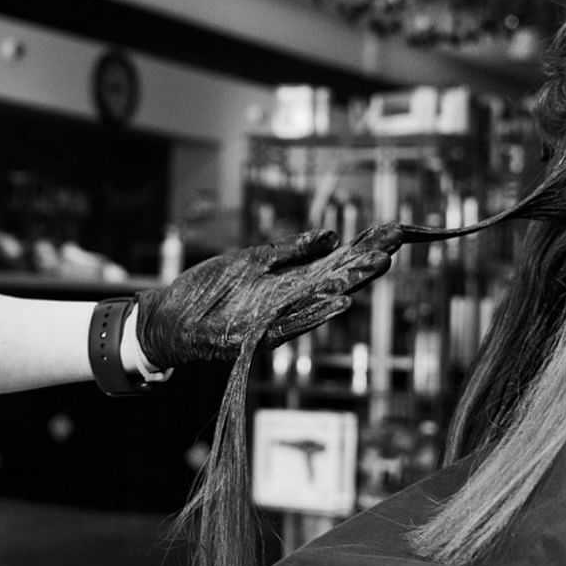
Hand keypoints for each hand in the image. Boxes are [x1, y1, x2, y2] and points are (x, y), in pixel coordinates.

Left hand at [135, 222, 402, 366]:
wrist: (168, 320)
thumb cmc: (209, 292)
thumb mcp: (251, 261)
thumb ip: (290, 251)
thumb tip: (330, 235)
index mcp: (288, 282)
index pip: (334, 262)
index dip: (362, 247)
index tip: (395, 229)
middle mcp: (287, 302)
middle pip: (334, 279)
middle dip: (364, 263)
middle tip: (397, 244)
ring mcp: (272, 319)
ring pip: (319, 299)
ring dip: (350, 283)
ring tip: (379, 263)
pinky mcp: (252, 335)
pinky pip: (290, 325)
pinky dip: (316, 313)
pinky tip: (340, 301)